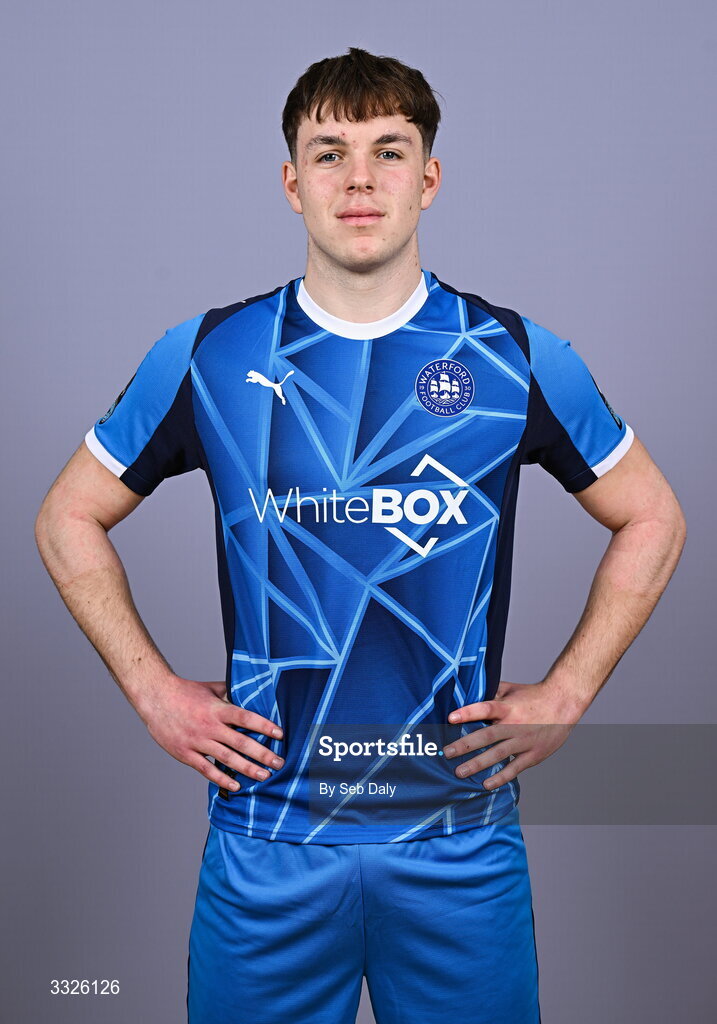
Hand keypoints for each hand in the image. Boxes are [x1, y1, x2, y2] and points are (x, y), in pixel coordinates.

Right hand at [138, 675, 283, 791]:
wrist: (155, 697)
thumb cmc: (184, 691)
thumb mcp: (211, 688)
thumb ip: (230, 693)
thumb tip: (250, 691)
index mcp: (217, 709)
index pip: (246, 718)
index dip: (264, 726)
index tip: (280, 734)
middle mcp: (209, 726)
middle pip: (241, 742)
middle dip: (262, 754)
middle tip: (280, 763)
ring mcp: (197, 741)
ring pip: (227, 758)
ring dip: (247, 768)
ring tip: (264, 776)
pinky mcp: (186, 753)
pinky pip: (206, 769)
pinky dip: (222, 779)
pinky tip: (236, 785)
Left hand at [443, 679, 583, 789]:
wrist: (563, 704)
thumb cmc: (532, 695)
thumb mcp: (511, 689)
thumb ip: (490, 692)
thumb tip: (467, 693)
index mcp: (508, 707)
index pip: (485, 708)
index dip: (468, 712)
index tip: (450, 718)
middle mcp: (515, 724)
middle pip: (488, 735)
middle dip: (465, 744)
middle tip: (447, 753)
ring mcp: (524, 741)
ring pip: (498, 754)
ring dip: (478, 764)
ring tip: (459, 772)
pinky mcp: (533, 754)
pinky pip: (515, 768)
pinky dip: (500, 777)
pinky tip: (486, 784)